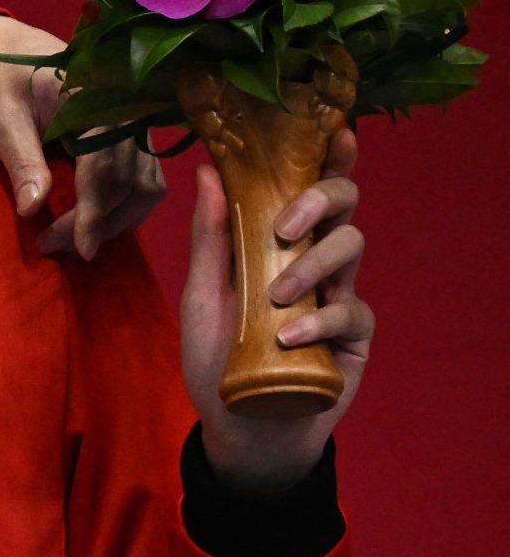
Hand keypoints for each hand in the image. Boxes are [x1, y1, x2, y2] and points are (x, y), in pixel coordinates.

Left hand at [0, 14, 162, 259]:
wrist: (2, 47)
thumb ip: (20, 160)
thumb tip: (33, 209)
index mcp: (96, 99)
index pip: (106, 166)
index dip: (95, 212)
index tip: (80, 249)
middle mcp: (125, 111)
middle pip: (130, 180)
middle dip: (99, 222)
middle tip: (53, 247)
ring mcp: (132, 123)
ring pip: (145, 184)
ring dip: (116, 220)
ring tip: (74, 244)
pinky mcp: (128, 135)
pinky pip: (143, 177)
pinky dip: (125, 206)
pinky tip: (96, 224)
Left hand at [184, 125, 370, 489]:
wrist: (239, 427)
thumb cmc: (217, 358)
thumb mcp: (201, 295)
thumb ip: (209, 237)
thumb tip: (206, 170)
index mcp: (279, 242)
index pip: (311, 188)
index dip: (330, 156)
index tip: (337, 129)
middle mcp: (315, 260)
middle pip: (344, 205)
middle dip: (320, 200)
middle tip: (286, 226)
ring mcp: (339, 294)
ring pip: (352, 247)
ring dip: (312, 265)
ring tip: (276, 297)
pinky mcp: (355, 336)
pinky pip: (353, 311)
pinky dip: (321, 320)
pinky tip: (292, 338)